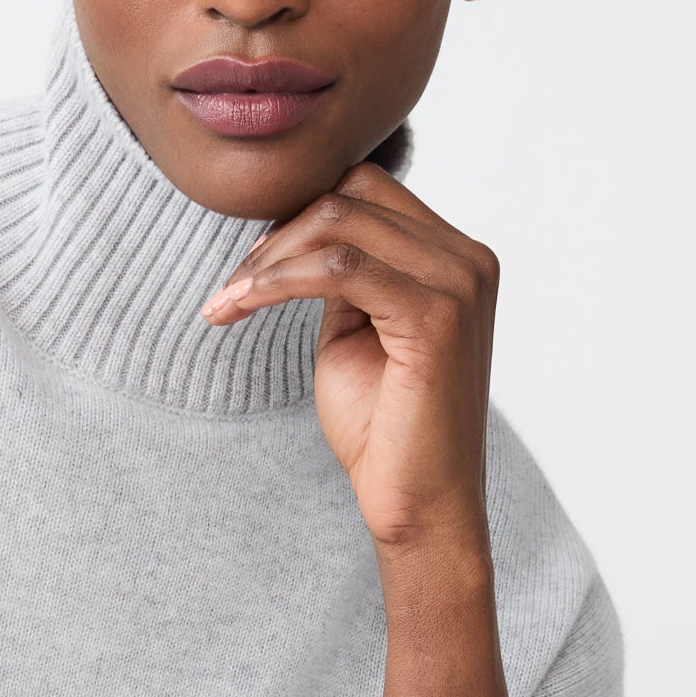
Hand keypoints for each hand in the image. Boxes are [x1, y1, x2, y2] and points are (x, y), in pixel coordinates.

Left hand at [203, 165, 499, 562]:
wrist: (417, 506)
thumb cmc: (384, 431)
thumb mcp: (355, 331)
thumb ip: (343, 275)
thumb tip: (300, 229)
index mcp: (455, 258)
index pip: (369, 190)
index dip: (299, 215)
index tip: (251, 264)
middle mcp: (468, 260)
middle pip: (353, 193)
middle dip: (280, 232)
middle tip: (233, 285)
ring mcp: (459, 284)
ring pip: (341, 222)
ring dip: (269, 259)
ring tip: (227, 301)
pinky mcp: (436, 317)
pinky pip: (338, 267)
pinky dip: (277, 282)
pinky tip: (239, 306)